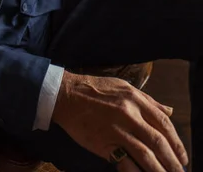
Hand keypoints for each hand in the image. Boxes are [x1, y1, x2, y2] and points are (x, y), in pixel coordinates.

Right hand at [52, 71, 187, 171]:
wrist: (66, 95)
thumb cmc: (95, 88)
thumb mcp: (123, 87)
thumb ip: (148, 100)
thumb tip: (169, 110)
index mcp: (135, 99)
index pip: (164, 123)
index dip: (177, 142)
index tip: (182, 156)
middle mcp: (129, 114)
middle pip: (159, 141)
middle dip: (173, 161)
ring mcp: (117, 130)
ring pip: (146, 155)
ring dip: (160, 170)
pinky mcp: (104, 144)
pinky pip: (126, 163)